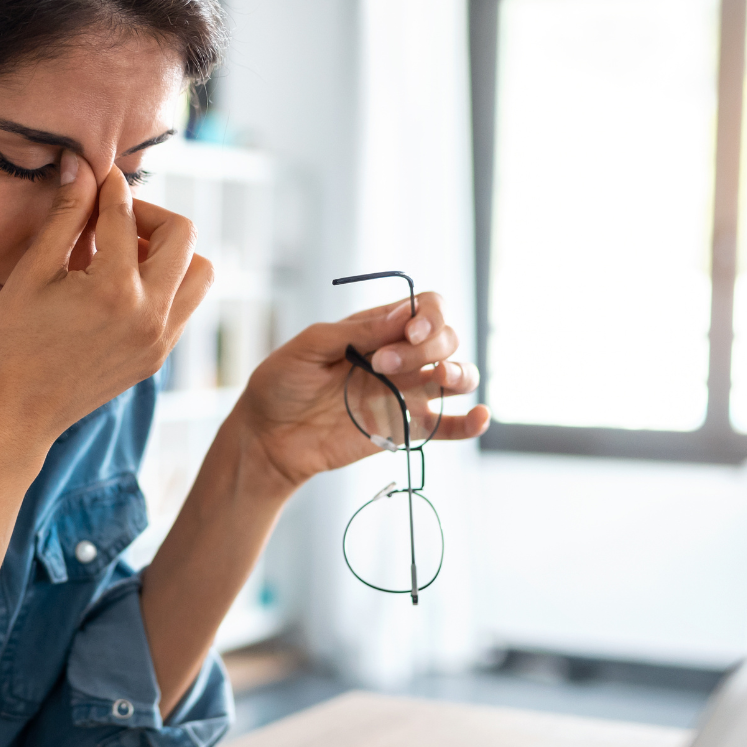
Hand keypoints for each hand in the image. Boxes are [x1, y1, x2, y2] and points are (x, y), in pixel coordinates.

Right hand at [0, 151, 213, 452]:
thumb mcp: (31, 274)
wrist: (14, 417)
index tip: (96, 175)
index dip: (108, 186)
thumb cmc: (9, 345)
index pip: (126, 214)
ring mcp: (160, 340)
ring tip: (124, 254)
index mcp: (114, 289)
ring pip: (199, 272)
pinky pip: (184, 305)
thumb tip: (81, 165)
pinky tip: (122, 285)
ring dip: (170, 251)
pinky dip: (166, 283)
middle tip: (112, 218)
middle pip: (183, 235)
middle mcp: (150, 315)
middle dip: (150, 214)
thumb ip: (65, 217)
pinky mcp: (158, 357)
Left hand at [233, 292, 489, 490]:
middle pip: (445, 338)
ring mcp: (405, 393)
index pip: (426, 309)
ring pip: (457, 376)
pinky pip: (448, 426)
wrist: (267, 437)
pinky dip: (470, 422)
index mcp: (377, 328)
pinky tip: (479, 417)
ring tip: (440, 377)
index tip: (408, 331)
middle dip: (426, 346)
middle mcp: (399, 357)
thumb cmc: (281, 385)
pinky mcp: (405, 429)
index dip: (428, 316)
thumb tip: (403, 316)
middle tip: (382, 365)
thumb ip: (356, 331)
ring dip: (459, 372)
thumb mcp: (309, 347)